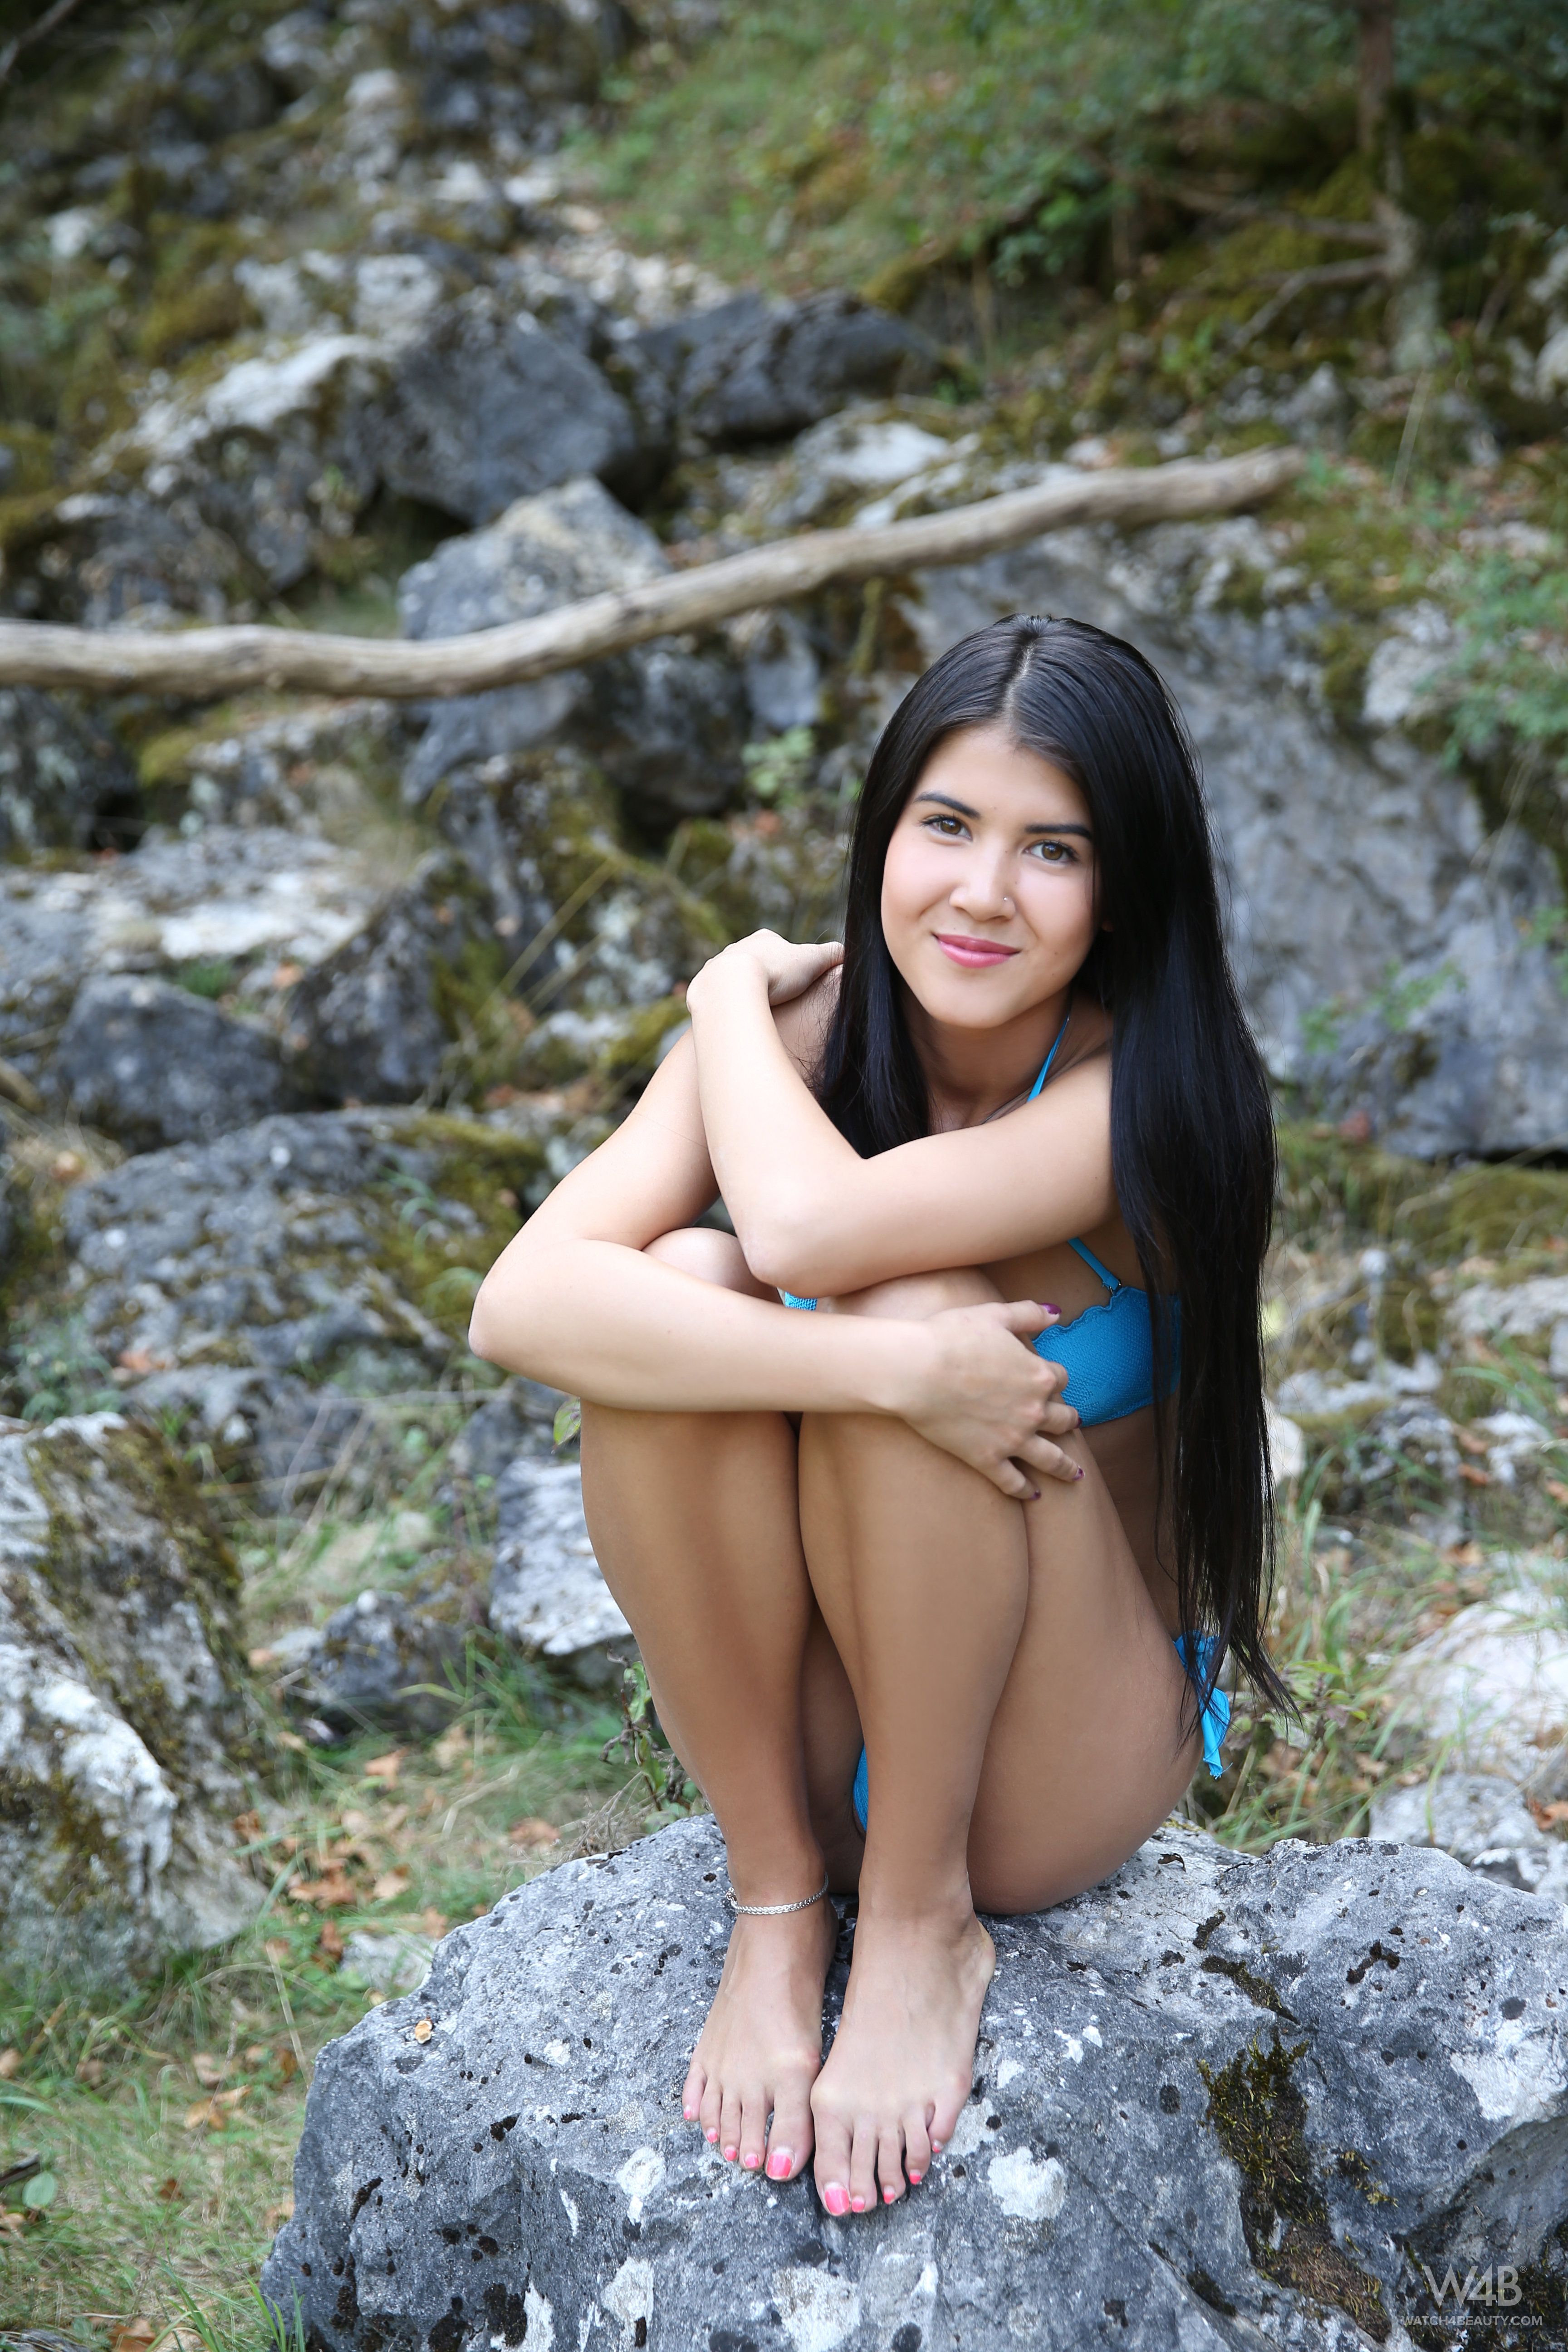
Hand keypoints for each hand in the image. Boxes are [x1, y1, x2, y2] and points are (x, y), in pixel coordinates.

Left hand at [692, 930, 843, 1009]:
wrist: (732, 985)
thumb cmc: (775, 972)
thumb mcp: (813, 961)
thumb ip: (833, 954)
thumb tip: (850, 952)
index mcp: (763, 939)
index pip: (778, 949)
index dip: (788, 965)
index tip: (793, 982)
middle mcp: (736, 948)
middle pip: (753, 962)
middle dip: (761, 977)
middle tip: (773, 997)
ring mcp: (716, 967)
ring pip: (731, 979)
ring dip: (740, 991)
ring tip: (751, 1008)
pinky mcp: (702, 987)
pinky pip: (714, 996)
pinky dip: (723, 1004)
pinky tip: (732, 1016)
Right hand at [892, 1301, 1081, 1500]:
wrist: (917, 1370)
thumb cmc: (951, 1337)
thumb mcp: (994, 1315)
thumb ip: (1029, 1314)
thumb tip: (1056, 1313)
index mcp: (1037, 1374)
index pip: (1059, 1378)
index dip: (1053, 1377)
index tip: (1046, 1379)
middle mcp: (1033, 1410)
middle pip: (1063, 1419)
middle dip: (1068, 1420)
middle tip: (1070, 1423)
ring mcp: (1012, 1439)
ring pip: (1050, 1458)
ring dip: (1065, 1466)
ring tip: (1075, 1474)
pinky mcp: (987, 1459)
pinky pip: (1013, 1481)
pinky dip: (1024, 1490)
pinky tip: (1032, 1494)